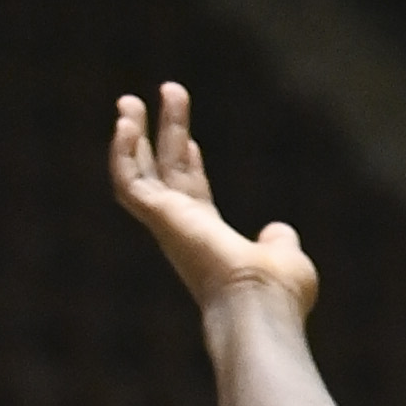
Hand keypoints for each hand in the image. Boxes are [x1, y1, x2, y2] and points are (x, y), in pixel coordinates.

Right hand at [109, 83, 319, 321]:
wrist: (260, 305)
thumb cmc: (277, 292)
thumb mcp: (284, 256)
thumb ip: (278, 241)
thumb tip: (278, 232)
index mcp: (210, 238)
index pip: (193, 195)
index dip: (189, 166)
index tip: (189, 139)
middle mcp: (183, 230)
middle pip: (165, 172)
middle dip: (159, 136)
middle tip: (149, 100)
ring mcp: (168, 224)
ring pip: (140, 173)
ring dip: (132, 137)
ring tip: (128, 99)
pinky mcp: (159, 217)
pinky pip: (129, 181)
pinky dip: (122, 154)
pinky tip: (126, 124)